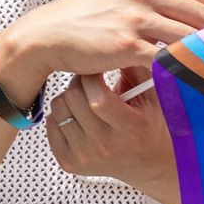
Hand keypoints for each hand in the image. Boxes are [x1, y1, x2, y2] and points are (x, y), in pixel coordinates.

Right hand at [0, 0, 203, 104]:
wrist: (49, 33)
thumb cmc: (85, 14)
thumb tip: (190, 8)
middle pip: (202, 16)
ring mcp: (136, 18)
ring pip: (188, 39)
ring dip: (202, 56)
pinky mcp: (127, 45)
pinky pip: (167, 60)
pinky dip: (179, 70)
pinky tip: (184, 78)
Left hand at [46, 69, 180, 203]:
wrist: (150, 164)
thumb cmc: (151, 124)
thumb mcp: (152, 96)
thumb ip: (138, 69)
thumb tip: (124, 39)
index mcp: (132, 130)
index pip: (97, 98)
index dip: (92, 78)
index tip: (95, 69)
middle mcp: (107, 147)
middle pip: (73, 100)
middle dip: (79, 84)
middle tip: (88, 82)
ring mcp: (86, 158)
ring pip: (59, 109)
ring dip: (69, 98)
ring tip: (85, 99)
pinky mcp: (70, 164)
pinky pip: (51, 125)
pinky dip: (61, 115)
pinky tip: (78, 116)